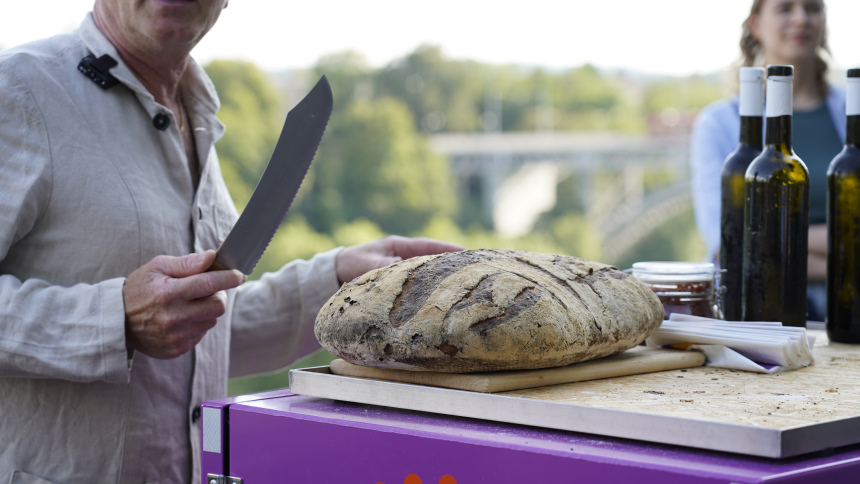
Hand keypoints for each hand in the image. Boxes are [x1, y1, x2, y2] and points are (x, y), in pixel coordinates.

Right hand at [123, 250, 246, 358]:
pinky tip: (181, 318)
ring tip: (188, 304)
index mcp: (169, 293)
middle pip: (218, 306)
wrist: (117, 322)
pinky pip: (201, 334)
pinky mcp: (177, 349)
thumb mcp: (157, 268)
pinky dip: (197, 324)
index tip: (240, 274)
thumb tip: (212, 257)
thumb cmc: (139, 289)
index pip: (209, 284)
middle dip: (218, 295)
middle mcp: (174, 317)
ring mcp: (176, 336)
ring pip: (211, 320)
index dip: (229, 278)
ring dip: (207, 310)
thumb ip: (187, 263)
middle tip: (208, 289)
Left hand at [335, 235, 464, 283]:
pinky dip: (432, 289)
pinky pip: (421, 284)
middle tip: (476, 270)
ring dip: (445, 278)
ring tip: (467, 286)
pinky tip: (443, 300)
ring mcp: (405, 269)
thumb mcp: (365, 264)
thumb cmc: (351, 264)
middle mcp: (406, 256)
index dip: (449, 249)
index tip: (468, 253)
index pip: (430, 246)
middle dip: (454, 264)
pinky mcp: (401, 283)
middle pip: (435, 259)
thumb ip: (382, 266)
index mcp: (400, 246)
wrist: (336, 275)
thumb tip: (400, 267)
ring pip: (430, 272)